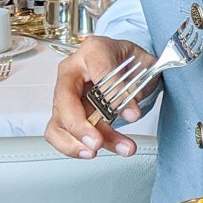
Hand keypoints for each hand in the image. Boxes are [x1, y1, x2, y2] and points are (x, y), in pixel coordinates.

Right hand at [45, 36, 155, 158]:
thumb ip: (136, 85)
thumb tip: (129, 110)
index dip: (113, 92)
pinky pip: (60, 133)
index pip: (99, 68)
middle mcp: (74, 71)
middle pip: (65, 100)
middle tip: (97, 141)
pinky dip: (73, 147)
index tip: (131, 112)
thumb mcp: (143, 65)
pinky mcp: (67, 113)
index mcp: (94, 50)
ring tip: (106, 150)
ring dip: (80, 143)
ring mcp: (67, 93)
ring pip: (61, 122)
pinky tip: (92, 152)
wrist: (129, 65)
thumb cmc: (131, 61)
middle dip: (80, 126)